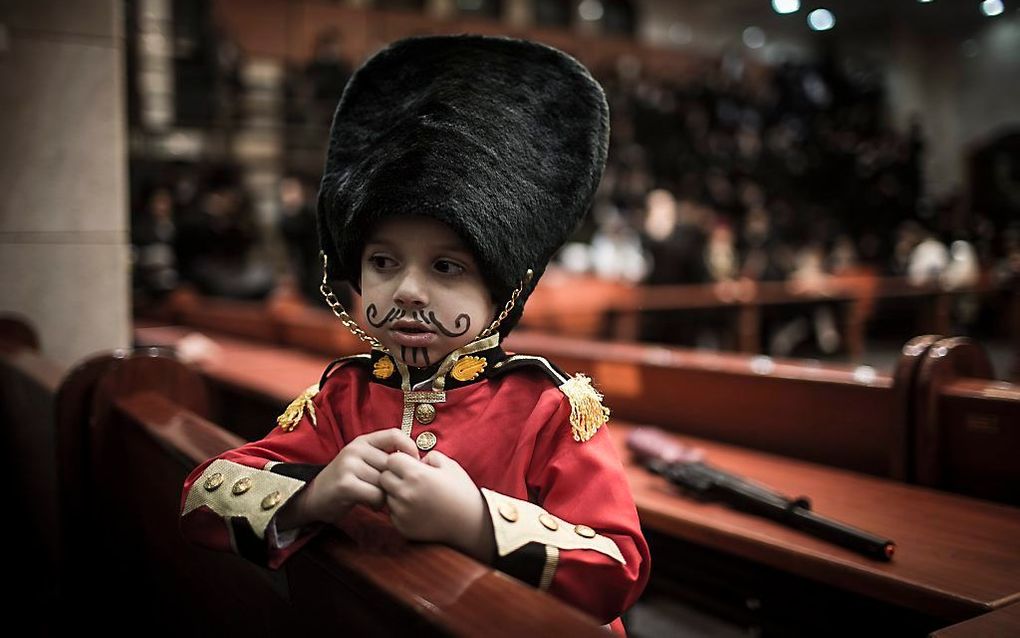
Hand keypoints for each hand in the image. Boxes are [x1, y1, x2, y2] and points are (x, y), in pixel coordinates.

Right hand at [277, 428, 418, 530]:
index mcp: (363, 441)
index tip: (415, 467)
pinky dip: (377, 504)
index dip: (410, 450)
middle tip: (389, 492)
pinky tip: (369, 504)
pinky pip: (376, 495)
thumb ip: (385, 459)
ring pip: (386, 482)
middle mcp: (356, 449)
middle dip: (396, 482)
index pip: (395, 435)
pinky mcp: (345, 484)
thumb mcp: (364, 463)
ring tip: (375, 498)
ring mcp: (349, 465)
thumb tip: (420, 463)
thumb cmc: (347, 483)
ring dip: (386, 495)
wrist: (313, 498)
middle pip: (393, 464)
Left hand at [380, 450, 494, 562]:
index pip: (391, 460)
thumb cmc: (462, 492)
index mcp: (417, 474)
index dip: (401, 460)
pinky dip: (401, 510)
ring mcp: (403, 512)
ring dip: (396, 493)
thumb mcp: (449, 466)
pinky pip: (392, 513)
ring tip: (417, 496)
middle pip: (384, 477)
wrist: (471, 525)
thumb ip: (428, 457)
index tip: (411, 465)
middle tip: (411, 480)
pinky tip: (418, 509)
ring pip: (387, 496)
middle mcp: (406, 493)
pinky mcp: (402, 527)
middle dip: (394, 475)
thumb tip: (414, 460)